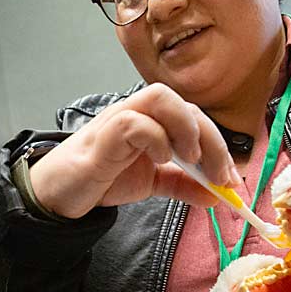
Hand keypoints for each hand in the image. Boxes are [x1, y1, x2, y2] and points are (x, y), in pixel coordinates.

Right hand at [29, 84, 240, 218]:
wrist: (59, 194)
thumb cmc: (102, 178)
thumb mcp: (153, 183)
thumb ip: (184, 185)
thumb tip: (218, 194)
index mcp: (152, 120)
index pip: (193, 116)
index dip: (219, 143)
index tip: (231, 179)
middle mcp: (137, 112)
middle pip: (182, 103)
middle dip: (211, 138)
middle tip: (220, 175)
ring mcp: (119, 120)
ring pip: (159, 97)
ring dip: (185, 126)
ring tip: (192, 159)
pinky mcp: (102, 137)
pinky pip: (133, 122)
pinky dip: (155, 138)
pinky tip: (161, 160)